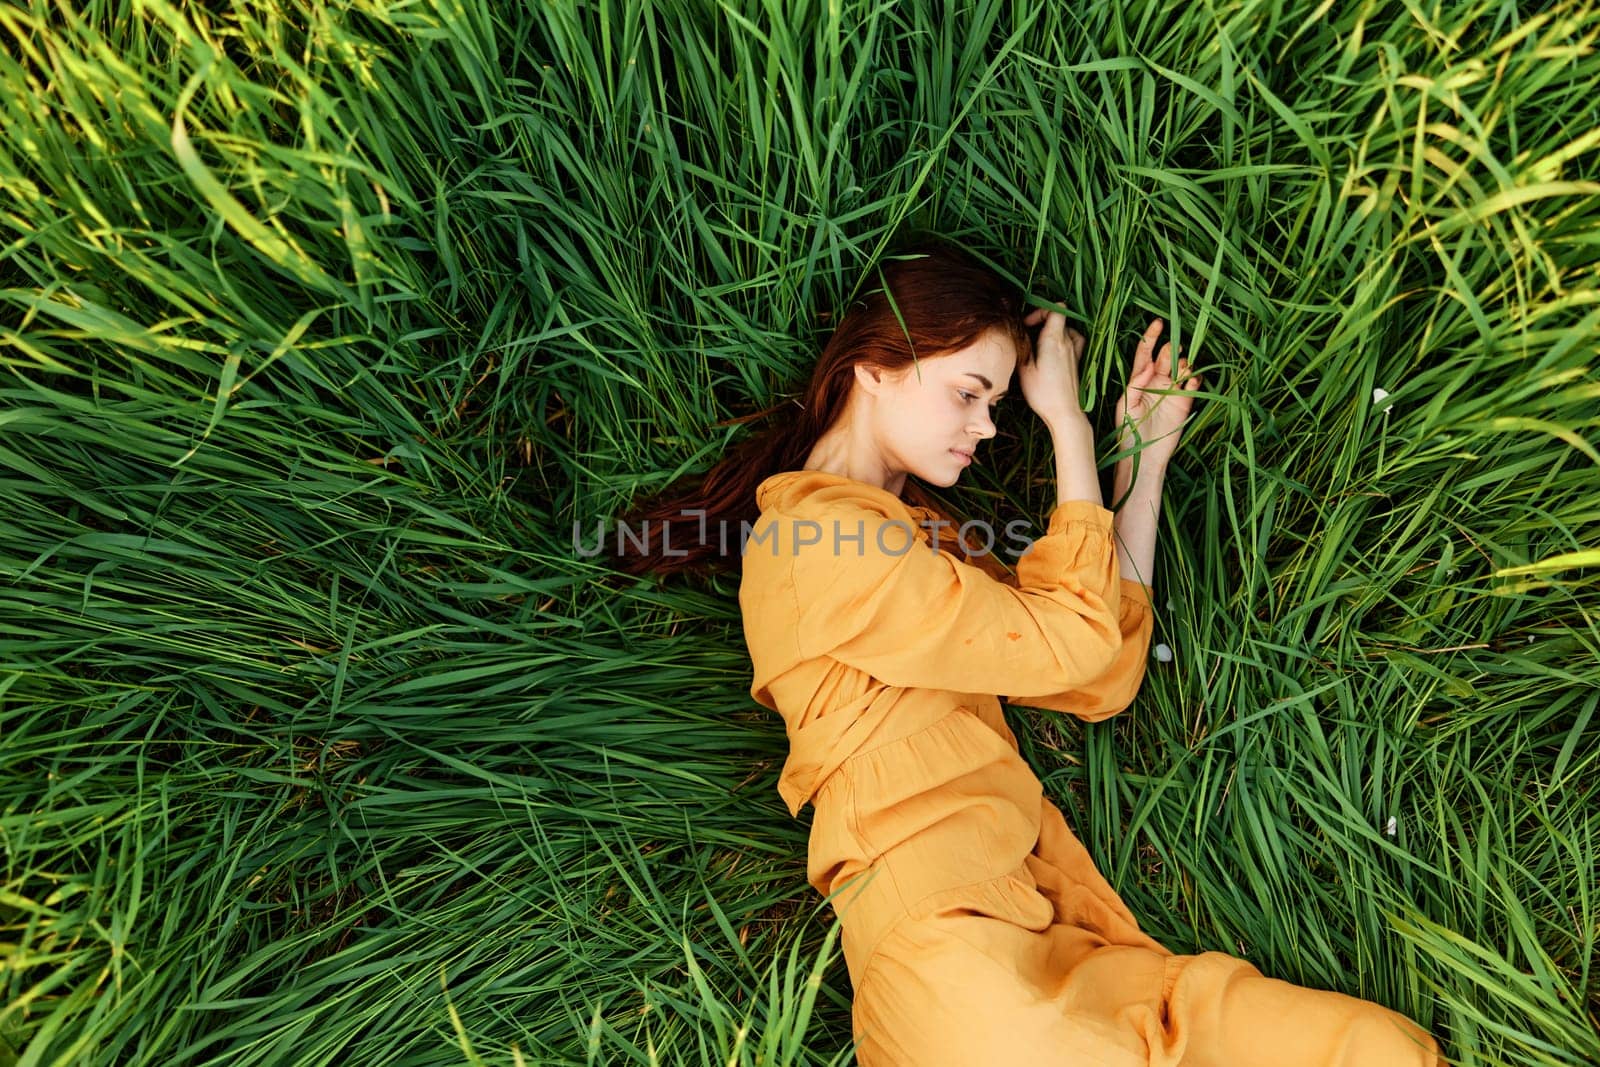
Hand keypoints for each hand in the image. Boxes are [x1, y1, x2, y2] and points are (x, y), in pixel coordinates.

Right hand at [1020, 305, 1087, 428]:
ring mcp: (1075, 351)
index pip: (1056, 309)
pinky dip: (1065, 338)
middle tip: (1027, 336)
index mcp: (1054, 339)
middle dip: (1041, 321)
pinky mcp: (1076, 361)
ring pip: (1065, 329)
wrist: (1065, 412)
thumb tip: (1019, 331)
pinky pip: (1074, 340)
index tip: (1027, 324)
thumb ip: (1022, 345)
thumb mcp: (1024, 368)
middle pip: (1058, 318)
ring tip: (1039, 343)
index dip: (1040, 311)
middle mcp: (1068, 342)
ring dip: (1051, 331)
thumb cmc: (1043, 392)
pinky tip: (1056, 347)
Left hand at [1113, 318, 1201, 469]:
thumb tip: (1150, 365)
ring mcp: (1173, 390)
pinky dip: (1195, 380)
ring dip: (1184, 364)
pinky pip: (1193, 386)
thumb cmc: (1128, 431)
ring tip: (1182, 369)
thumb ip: (1136, 383)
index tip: (1159, 323)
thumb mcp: (1126, 405)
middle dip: (1171, 349)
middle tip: (1172, 350)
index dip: (1151, 337)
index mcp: (1139, 379)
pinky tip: (1192, 380)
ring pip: (1183, 368)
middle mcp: (1157, 381)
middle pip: (1167, 357)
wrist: (1143, 456)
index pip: (1146, 352)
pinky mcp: (1185, 402)